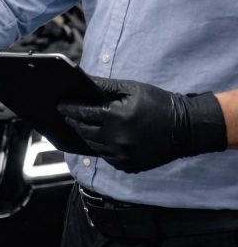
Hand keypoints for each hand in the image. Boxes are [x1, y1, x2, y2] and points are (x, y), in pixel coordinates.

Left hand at [58, 76, 227, 172]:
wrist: (187, 129)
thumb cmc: (159, 104)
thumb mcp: (133, 89)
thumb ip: (105, 85)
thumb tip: (81, 80)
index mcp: (116, 117)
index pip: (82, 113)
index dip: (68, 108)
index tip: (59, 105)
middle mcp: (116, 139)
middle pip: (83, 131)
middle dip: (73, 122)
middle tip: (66, 115)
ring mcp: (122, 155)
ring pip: (92, 146)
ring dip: (85, 135)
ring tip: (79, 126)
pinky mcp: (128, 166)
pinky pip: (105, 157)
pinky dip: (100, 147)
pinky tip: (98, 138)